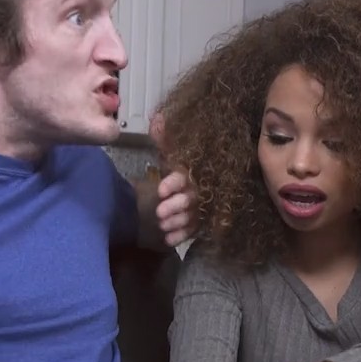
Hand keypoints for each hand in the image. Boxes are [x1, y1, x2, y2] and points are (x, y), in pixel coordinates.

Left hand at [147, 111, 194, 247]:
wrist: (180, 187)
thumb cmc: (177, 164)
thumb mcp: (170, 150)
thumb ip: (165, 138)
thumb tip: (158, 120)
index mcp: (192, 170)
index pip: (185, 175)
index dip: (174, 183)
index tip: (160, 190)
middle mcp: (200, 188)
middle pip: (192, 198)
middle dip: (176, 205)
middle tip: (159, 212)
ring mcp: (202, 206)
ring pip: (193, 215)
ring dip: (178, 222)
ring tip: (162, 225)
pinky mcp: (200, 222)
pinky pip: (194, 231)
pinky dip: (181, 236)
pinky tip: (168, 240)